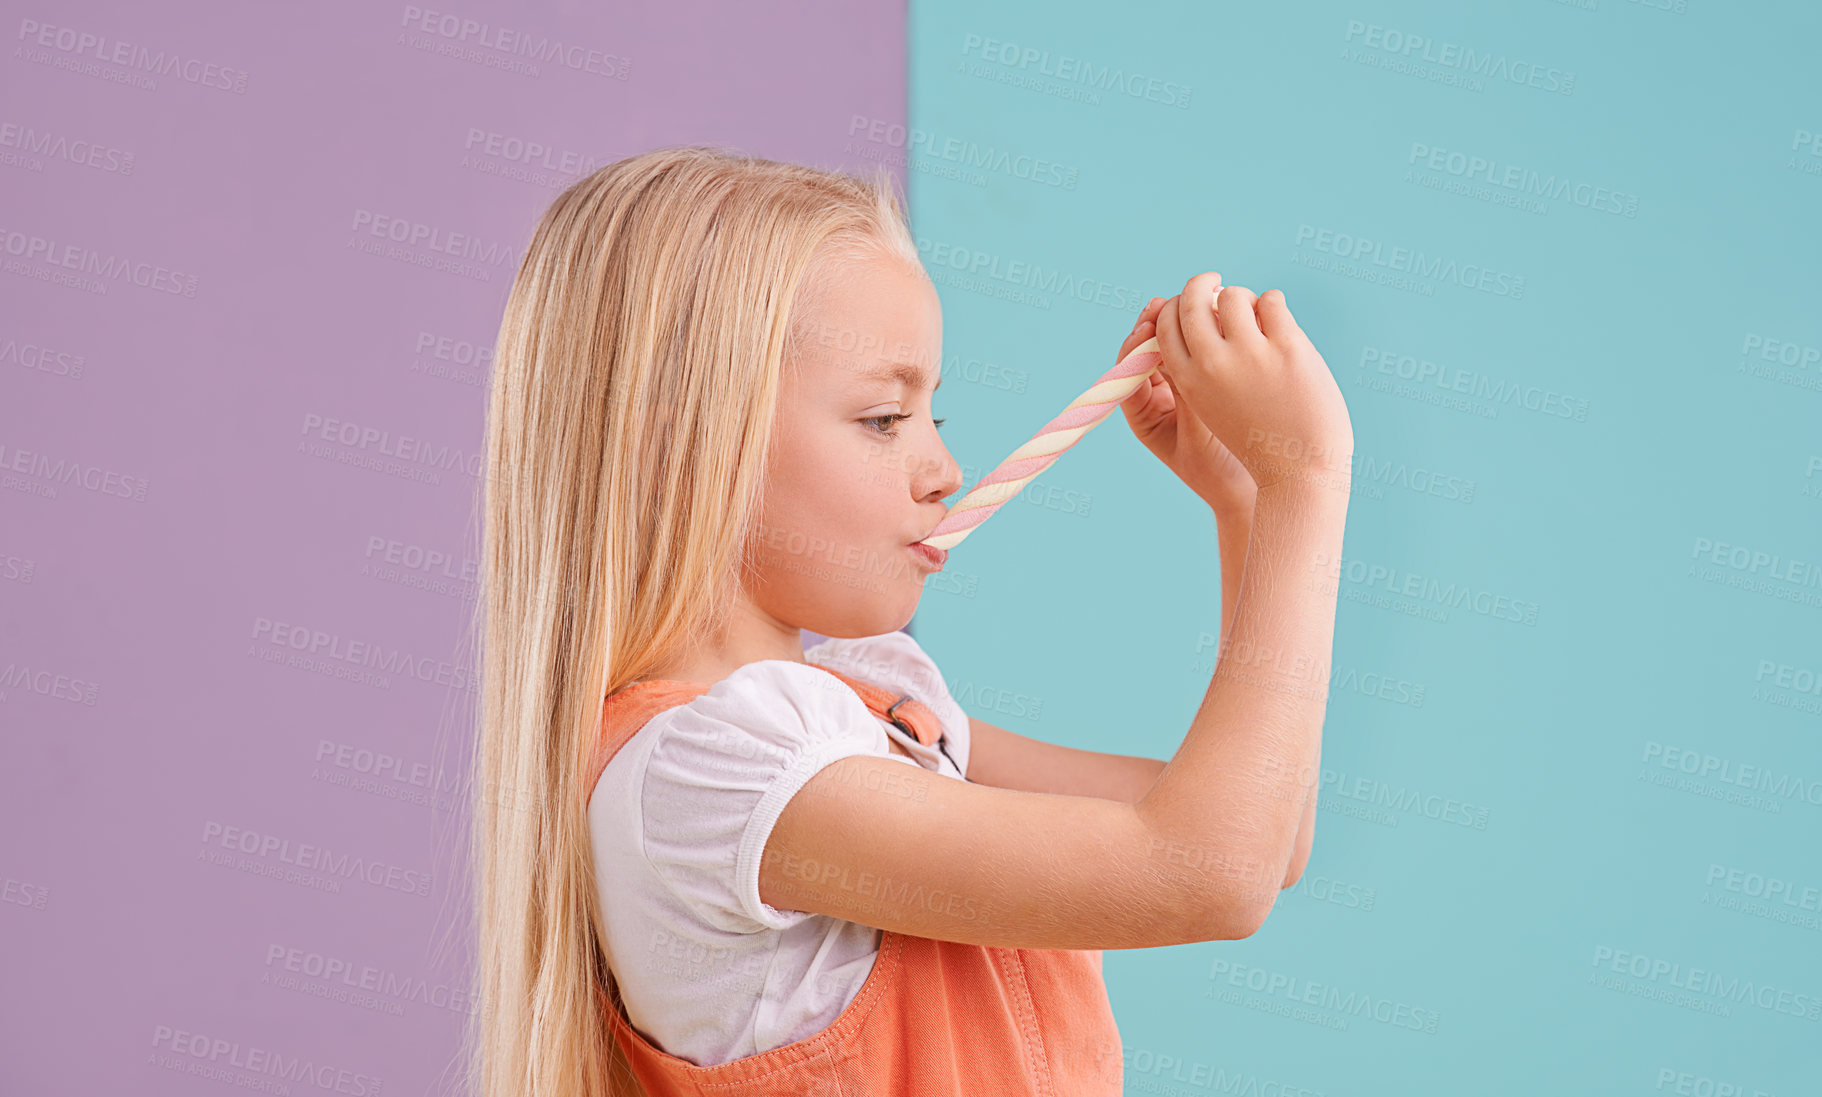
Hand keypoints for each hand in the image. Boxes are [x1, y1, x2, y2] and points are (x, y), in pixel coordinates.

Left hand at [1117, 285, 1257, 511]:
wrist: (1247, 489)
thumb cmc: (1218, 471)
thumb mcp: (1199, 433)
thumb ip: (1187, 397)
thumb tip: (1176, 356)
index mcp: (1144, 415)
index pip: (1128, 372)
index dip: (1134, 347)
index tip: (1147, 329)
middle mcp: (1156, 398)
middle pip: (1145, 352)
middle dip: (1154, 325)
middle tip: (1164, 302)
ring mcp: (1178, 388)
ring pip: (1172, 347)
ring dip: (1181, 324)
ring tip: (1193, 301)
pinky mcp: (1204, 381)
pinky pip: (1197, 350)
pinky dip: (1203, 333)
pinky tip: (1216, 316)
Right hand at [1150, 273, 1352, 495]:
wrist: (1300, 472)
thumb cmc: (1257, 441)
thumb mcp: (1212, 408)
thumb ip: (1201, 369)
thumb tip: (1201, 311)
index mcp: (1188, 381)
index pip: (1164, 323)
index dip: (1174, 307)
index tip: (1189, 304)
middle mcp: (1212, 363)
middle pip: (1191, 298)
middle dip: (1199, 283)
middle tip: (1212, 281)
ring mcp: (1251, 353)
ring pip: (1233, 294)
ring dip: (1243, 299)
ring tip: (1256, 316)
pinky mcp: (1288, 347)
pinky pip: (1272, 300)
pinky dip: (1274, 307)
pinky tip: (1281, 328)